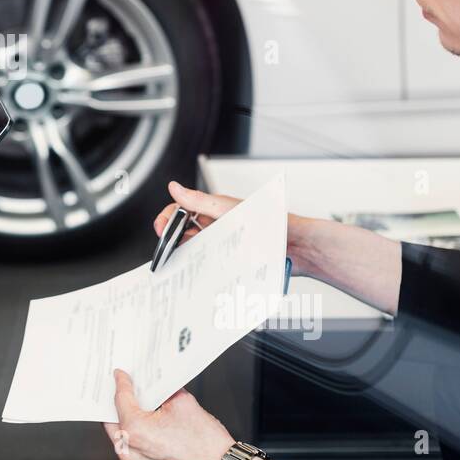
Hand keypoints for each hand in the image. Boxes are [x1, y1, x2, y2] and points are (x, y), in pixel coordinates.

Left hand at [103, 369, 233, 459]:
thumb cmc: (206, 444)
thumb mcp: (183, 402)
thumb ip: (162, 390)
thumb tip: (155, 385)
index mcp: (136, 430)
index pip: (120, 400)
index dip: (121, 383)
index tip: (120, 377)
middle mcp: (132, 453)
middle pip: (112, 422)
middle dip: (117, 405)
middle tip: (124, 393)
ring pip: (121, 441)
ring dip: (126, 425)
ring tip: (137, 412)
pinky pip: (133, 456)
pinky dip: (137, 443)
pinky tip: (148, 432)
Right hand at [154, 181, 314, 275]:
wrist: (298, 246)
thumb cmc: (271, 223)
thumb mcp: (229, 210)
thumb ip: (199, 201)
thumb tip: (175, 187)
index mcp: (213, 209)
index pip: (181, 209)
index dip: (168, 218)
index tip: (161, 229)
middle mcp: (216, 225)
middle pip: (184, 231)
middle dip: (173, 239)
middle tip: (168, 249)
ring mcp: (222, 243)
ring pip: (194, 249)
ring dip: (186, 255)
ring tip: (182, 263)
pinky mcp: (230, 260)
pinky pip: (209, 264)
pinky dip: (200, 268)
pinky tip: (198, 272)